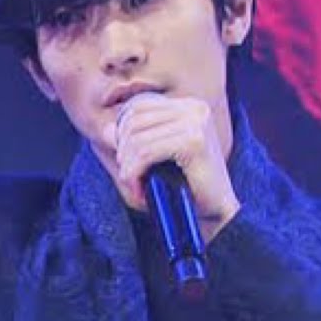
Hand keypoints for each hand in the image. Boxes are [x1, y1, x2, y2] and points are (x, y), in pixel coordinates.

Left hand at [107, 92, 239, 240]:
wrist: (215, 213)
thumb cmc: (182, 187)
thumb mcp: (151, 160)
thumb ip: (128, 142)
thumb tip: (106, 130)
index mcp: (188, 107)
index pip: (138, 107)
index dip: (121, 132)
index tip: (124, 159)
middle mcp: (195, 109)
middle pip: (134, 120)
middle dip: (122, 150)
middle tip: (127, 175)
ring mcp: (197, 123)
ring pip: (137, 138)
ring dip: (127, 165)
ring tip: (133, 184)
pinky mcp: (195, 142)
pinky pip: (146, 153)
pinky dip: (134, 172)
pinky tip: (138, 188)